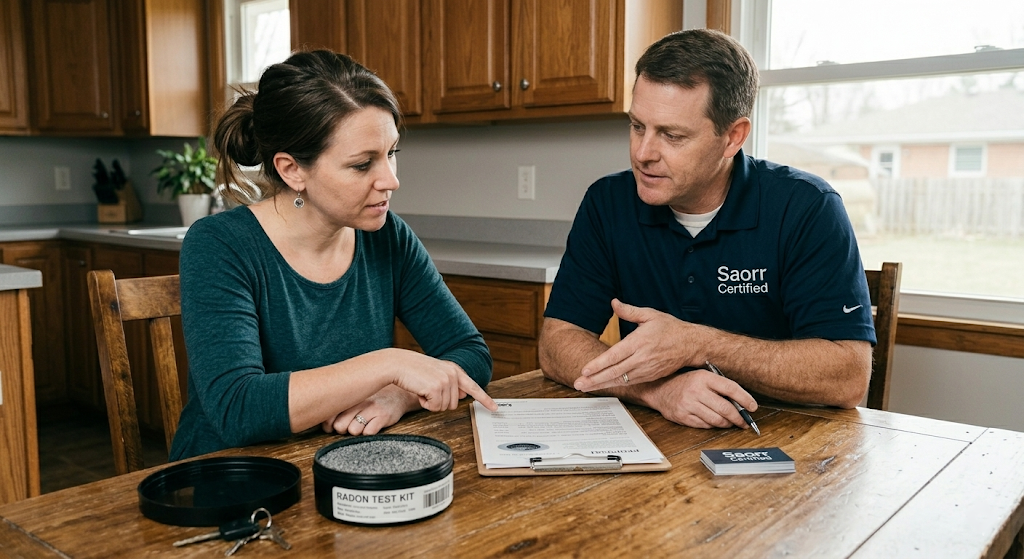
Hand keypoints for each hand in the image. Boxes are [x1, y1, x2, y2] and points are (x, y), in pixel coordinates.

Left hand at [322, 385, 418, 434]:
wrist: (400, 392)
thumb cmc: (373, 397)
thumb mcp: (356, 397)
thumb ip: (340, 408)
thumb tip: (326, 426)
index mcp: (349, 395)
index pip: (329, 415)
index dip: (329, 425)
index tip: (334, 425)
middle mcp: (359, 401)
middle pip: (339, 426)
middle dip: (343, 430)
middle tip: (351, 425)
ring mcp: (371, 408)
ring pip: (353, 430)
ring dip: (357, 432)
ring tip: (363, 425)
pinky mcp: (384, 416)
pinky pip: (369, 432)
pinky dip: (369, 433)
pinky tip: (372, 425)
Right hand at [389, 350, 497, 411]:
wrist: (398, 364)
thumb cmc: (413, 370)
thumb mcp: (436, 373)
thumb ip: (451, 382)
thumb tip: (463, 394)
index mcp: (454, 370)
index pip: (473, 387)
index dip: (485, 399)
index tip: (495, 409)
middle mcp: (453, 374)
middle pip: (453, 404)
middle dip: (438, 402)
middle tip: (427, 389)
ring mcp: (446, 381)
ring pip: (443, 407)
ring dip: (431, 403)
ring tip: (422, 388)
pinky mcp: (436, 388)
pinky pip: (434, 408)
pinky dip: (424, 404)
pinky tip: (419, 391)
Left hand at [574, 299, 696, 391]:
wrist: (691, 344)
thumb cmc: (670, 328)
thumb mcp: (650, 314)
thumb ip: (629, 311)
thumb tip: (613, 302)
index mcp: (639, 342)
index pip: (615, 356)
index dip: (599, 364)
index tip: (585, 370)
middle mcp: (642, 358)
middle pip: (614, 372)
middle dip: (594, 379)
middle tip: (578, 384)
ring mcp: (646, 369)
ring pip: (621, 380)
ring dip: (602, 384)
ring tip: (585, 388)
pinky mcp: (650, 376)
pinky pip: (630, 383)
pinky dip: (616, 385)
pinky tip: (604, 386)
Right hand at [645, 369, 757, 428]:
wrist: (659, 389)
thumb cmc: (684, 383)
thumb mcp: (701, 377)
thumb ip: (719, 386)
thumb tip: (741, 402)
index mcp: (703, 377)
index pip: (730, 388)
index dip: (745, 399)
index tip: (753, 406)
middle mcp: (696, 390)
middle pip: (725, 408)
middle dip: (739, 417)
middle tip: (745, 421)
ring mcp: (688, 405)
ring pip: (716, 419)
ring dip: (727, 423)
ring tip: (731, 422)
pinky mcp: (683, 416)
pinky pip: (705, 425)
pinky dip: (713, 425)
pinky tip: (716, 422)